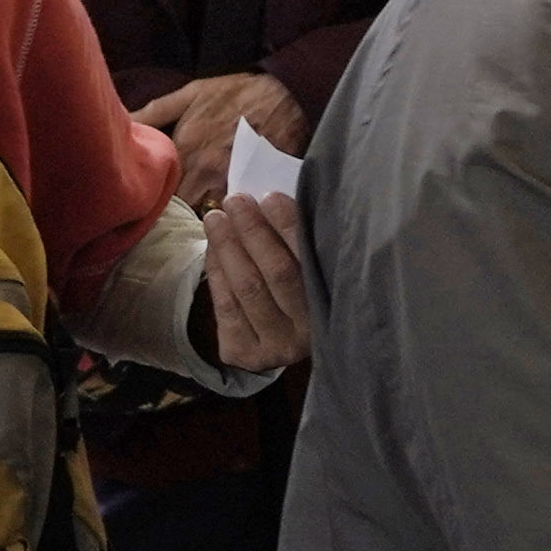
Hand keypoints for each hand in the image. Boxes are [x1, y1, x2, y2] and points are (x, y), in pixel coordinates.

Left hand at [142, 74, 298, 208]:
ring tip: (201, 208)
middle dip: (178, 208)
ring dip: (204, 210)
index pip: (159, 187)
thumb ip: (155, 111)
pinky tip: (228, 206)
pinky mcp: (254, 187)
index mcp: (185, 148)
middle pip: (183, 206)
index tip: (152, 195)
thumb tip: (122, 121)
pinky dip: (230, 211)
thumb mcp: (192, 93)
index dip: (154, 194)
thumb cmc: (238, 93)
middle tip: (175, 208)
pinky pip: (236, 209)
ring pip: (209, 212)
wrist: (288, 95)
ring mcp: (232, 181)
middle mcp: (206, 170)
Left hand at [199, 190, 311, 374]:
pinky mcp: (246, 354)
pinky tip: (213, 247)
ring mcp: (277, 347)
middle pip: (277, 273)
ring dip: (227, 247)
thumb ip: (301, 243)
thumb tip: (270, 200)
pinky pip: (226, 306)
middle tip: (235, 201)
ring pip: (247, 288)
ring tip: (216, 218)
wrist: (285, 341)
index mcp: (337, 308)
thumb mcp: (312, 269)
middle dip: (252, 231)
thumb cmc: (302, 289)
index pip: (310, 259)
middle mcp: (310, 333)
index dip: (288, 226)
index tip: (270, 196)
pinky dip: (217, 272)